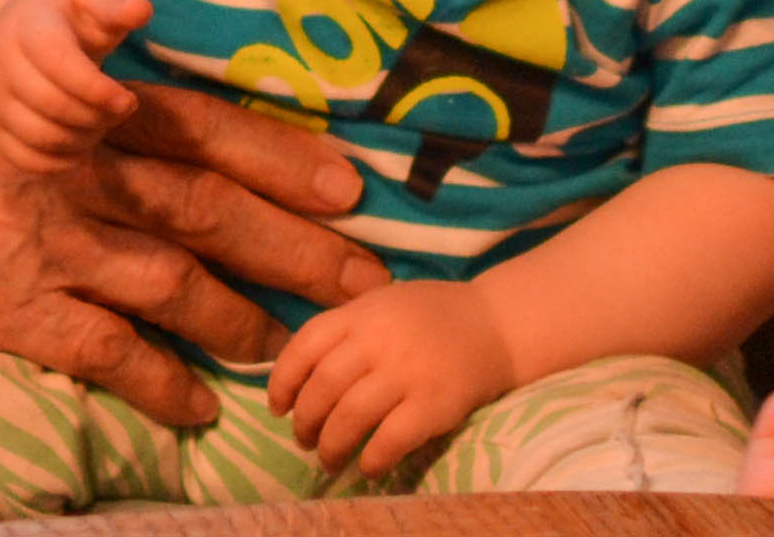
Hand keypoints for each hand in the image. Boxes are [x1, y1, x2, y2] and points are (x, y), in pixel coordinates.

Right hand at [0, 0, 146, 170]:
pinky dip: (62, 160)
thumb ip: (116, 2)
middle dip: (98, 115)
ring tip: (99, 121)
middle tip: (119, 108)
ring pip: (41, 137)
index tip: (129, 100)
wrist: (15, 31)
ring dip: (83, 139)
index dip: (96, 88)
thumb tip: (141, 10)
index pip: (57, 61)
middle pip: (52, 104)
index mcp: (27, 23)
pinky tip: (79, 138)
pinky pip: (28, 160)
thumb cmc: (66, 18)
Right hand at [0, 97, 386, 427]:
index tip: (347, 185)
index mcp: (59, 113)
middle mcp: (61, 172)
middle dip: (294, 245)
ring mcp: (36, 243)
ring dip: (241, 321)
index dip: (276, 157)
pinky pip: (108, 355)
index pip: (192, 127)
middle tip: (364, 279)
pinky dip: (162, 384)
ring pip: (171, 285)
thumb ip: (56, 115)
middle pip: (205, 207)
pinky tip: (199, 408)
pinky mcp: (6, 311)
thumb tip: (132, 118)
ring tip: (290, 349)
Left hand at [267, 279, 514, 476]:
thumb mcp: (380, 305)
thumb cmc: (431, 316)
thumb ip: (345, 330)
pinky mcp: (436, 404)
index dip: (283, 381)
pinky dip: (373, 459)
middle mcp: (378, 340)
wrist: (496, 324)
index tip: (277, 407)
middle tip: (304, 440)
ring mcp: (407, 372)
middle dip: (306, 421)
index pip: (305, 346)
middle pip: (324, 386)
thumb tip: (301, 375)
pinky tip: (368, 468)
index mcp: (360, 314)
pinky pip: (392, 439)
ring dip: (332, 445)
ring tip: (328, 460)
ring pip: (351, 415)